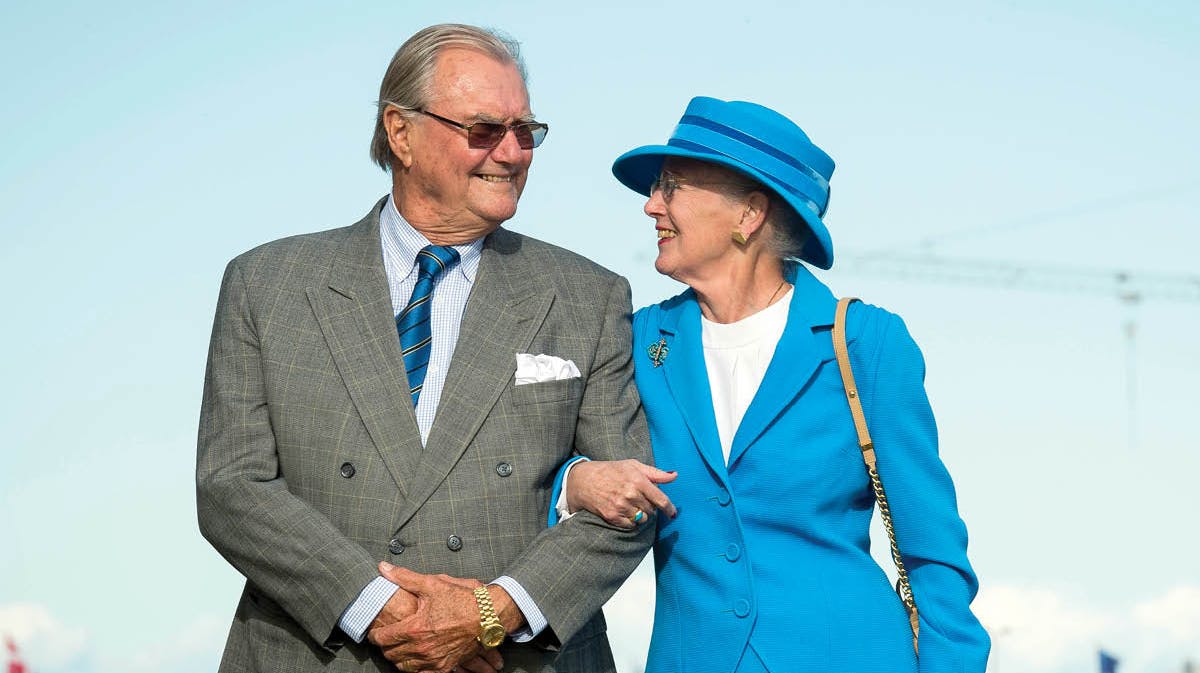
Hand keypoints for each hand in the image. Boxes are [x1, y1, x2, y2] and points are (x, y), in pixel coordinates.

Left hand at [366, 562, 503, 672]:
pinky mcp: (445, 666)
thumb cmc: (463, 599)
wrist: (490, 615)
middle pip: (391, 654)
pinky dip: (415, 668)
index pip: (384, 638)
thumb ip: (404, 577)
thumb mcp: (432, 583)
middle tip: (385, 638)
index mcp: (415, 628)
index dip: (375, 634)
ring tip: (398, 648)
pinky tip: (415, 659)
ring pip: (404, 667)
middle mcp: (422, 648)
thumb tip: (383, 568)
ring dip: (398, 658)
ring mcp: (434, 660)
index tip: (374, 630)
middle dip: (386, 646)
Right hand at [566, 459, 676, 527]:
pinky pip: (630, 525)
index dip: (669, 509)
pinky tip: (623, 510)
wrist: (584, 480)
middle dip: (649, 506)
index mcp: (638, 480)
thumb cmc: (610, 470)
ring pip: (642, 519)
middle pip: (652, 510)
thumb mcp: (633, 465)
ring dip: (640, 514)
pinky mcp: (612, 516)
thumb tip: (674, 475)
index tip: (672, 513)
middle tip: (639, 499)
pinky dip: (630, 521)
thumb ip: (655, 473)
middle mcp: (630, 494)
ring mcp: (621, 506)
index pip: (661, 500)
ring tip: (630, 504)